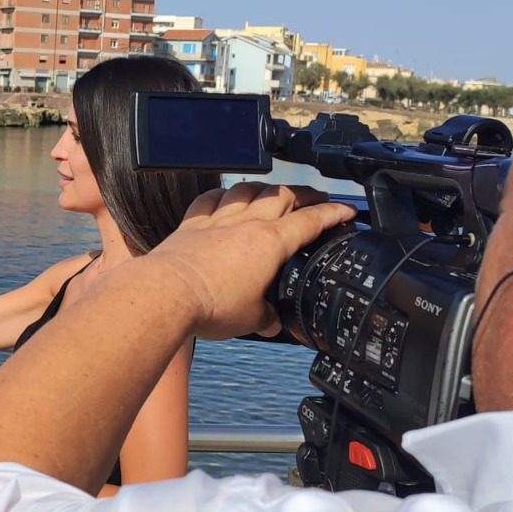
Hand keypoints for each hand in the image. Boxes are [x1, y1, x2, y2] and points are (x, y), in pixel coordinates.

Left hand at [151, 183, 356, 339]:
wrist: (166, 295)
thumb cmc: (211, 306)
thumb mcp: (251, 319)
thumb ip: (266, 318)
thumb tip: (272, 323)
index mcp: (270, 243)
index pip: (310, 221)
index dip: (333, 214)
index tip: (346, 211)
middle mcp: (246, 224)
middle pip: (283, 196)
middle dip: (305, 194)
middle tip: (316, 198)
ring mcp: (217, 220)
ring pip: (248, 190)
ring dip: (266, 188)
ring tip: (275, 192)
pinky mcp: (191, 225)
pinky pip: (209, 198)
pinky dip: (222, 193)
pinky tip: (225, 195)